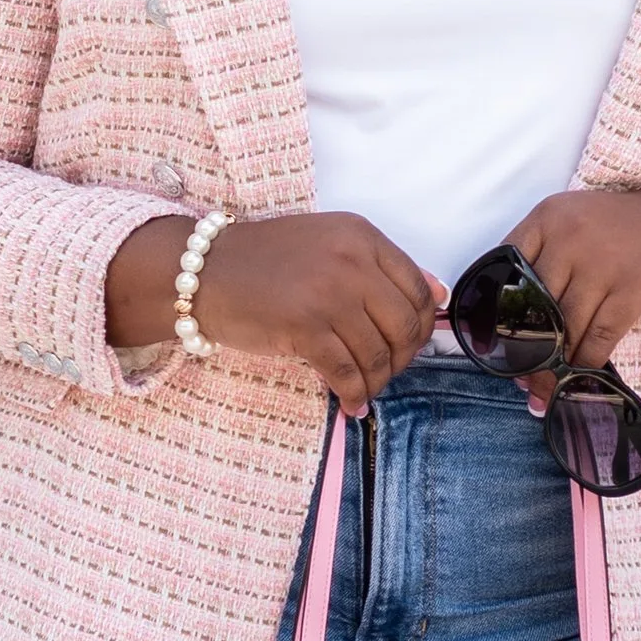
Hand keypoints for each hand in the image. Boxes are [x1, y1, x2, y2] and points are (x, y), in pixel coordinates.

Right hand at [105, 211, 439, 412]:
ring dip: (376, 381)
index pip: (416, 288)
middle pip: (404, 325)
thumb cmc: (264, 262)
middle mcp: (352, 260)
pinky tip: (349, 404)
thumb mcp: (329, 245)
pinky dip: (353, 394)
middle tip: (386, 372)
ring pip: (378, 353)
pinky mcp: (304, 326)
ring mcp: (329, 293)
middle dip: (402, 358)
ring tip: (363, 390)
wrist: (202, 271)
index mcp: (361, 235)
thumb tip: (439, 294)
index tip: (407, 345)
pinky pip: (346, 371)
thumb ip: (381, 267)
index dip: (420, 326)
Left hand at [504, 184, 640, 376]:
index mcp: (549, 217)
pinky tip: (581, 375)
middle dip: (526, 348)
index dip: (497, 309)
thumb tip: (510, 321)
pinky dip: (587, 362)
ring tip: (546, 389)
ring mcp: (602, 263)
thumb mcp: (579, 224)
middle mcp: (570, 236)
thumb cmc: (628, 231)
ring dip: (555, 365)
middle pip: (533, 305)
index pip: (505, 266)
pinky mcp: (632, 289)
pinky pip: (598, 337)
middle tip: (521, 378)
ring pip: (565, 327)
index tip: (494, 340)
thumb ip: (545, 257)